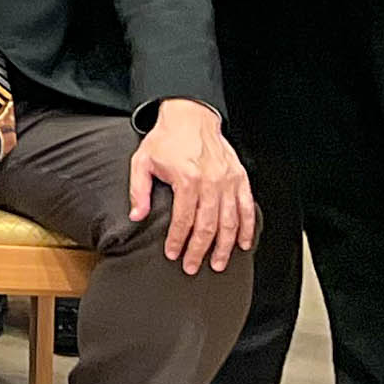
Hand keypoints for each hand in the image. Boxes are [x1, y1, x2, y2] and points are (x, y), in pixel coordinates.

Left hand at [126, 99, 257, 272]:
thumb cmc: (166, 139)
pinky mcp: (240, 179)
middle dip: (200, 251)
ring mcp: (229, 181)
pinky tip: (242, 244)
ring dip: (224, 247)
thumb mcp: (142, 161)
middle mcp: (211, 182)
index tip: (173, 254)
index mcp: (186, 179)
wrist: (190, 116)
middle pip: (207, 226)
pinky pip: (247, 209)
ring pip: (229, 223)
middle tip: (193, 267)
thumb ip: (138, 190)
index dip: (177, 241)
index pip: (183, 220)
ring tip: (217, 263)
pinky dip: (246, 229)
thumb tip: (136, 216)